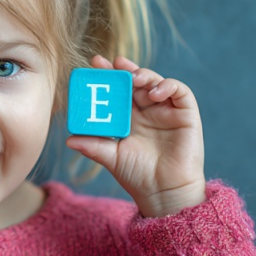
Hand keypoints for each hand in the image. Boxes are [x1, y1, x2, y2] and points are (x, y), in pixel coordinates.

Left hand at [65, 55, 205, 216]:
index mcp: (130, 117)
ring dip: (144, 75)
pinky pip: (180, 91)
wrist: (163, 192)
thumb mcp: (111, 157)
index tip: (96, 63)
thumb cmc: (138, 175)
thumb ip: (93, 146)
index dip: (109, 74)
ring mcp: (167, 111)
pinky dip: (167, 86)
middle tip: (112, 63)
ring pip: (156, 82)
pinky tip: (153, 93)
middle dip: (124, 69)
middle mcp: (148, 110)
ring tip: (133, 78)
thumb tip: (68, 139)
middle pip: (136, 81)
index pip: (118, 90)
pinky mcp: (186, 114)